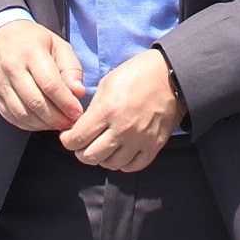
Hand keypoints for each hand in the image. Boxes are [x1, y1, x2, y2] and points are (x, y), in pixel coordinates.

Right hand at [0, 20, 85, 131]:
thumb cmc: (33, 40)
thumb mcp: (57, 45)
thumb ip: (71, 68)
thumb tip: (79, 92)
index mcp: (31, 52)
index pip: (50, 85)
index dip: (66, 103)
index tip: (77, 113)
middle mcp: (12, 67)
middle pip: (36, 102)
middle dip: (56, 118)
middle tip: (69, 123)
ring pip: (22, 113)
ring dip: (43, 124)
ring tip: (57, 124)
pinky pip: (10, 116)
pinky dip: (28, 125)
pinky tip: (41, 123)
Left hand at [60, 49, 184, 172]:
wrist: (172, 75)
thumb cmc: (138, 74)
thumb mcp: (108, 83)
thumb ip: (93, 107)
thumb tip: (81, 125)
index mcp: (108, 110)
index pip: (77, 138)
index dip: (67, 141)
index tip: (68, 137)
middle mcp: (123, 128)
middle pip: (90, 156)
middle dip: (80, 152)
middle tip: (82, 144)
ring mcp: (140, 139)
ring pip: (111, 164)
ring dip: (102, 158)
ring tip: (102, 147)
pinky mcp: (155, 145)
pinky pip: (133, 166)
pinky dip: (123, 163)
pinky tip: (120, 153)